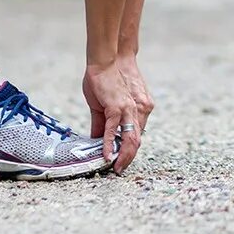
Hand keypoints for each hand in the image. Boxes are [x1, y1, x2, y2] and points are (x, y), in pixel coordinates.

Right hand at [82, 56, 153, 173]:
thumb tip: (97, 140)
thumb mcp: (101, 107)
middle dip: (128, 158)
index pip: (134, 137)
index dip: (128, 151)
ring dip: (123, 156)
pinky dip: (110, 145)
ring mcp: (127, 110)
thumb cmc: (102, 82)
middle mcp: (134, 112)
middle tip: (119, 170)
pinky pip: (113, 131)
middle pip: (136, 142)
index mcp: (133, 112)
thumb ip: (100, 125)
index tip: (120, 162)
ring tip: (116, 168)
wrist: (103, 63)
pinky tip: (106, 155)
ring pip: (130, 139)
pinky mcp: (116, 108)